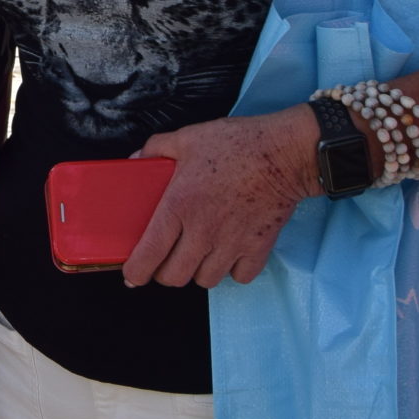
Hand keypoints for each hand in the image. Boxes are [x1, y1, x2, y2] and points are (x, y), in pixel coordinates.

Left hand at [123, 107, 316, 288]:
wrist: (285, 153)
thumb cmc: (238, 144)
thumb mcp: (188, 138)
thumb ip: (156, 149)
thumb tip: (136, 160)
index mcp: (179, 206)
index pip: (150, 254)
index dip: (136, 272)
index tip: (133, 275)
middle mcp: (203, 231)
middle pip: (175, 277)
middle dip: (165, 273)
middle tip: (166, 259)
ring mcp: (232, 243)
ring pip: (205, 280)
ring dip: (198, 271)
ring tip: (198, 254)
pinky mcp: (259, 248)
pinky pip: (240, 277)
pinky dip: (233, 270)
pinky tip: (229, 253)